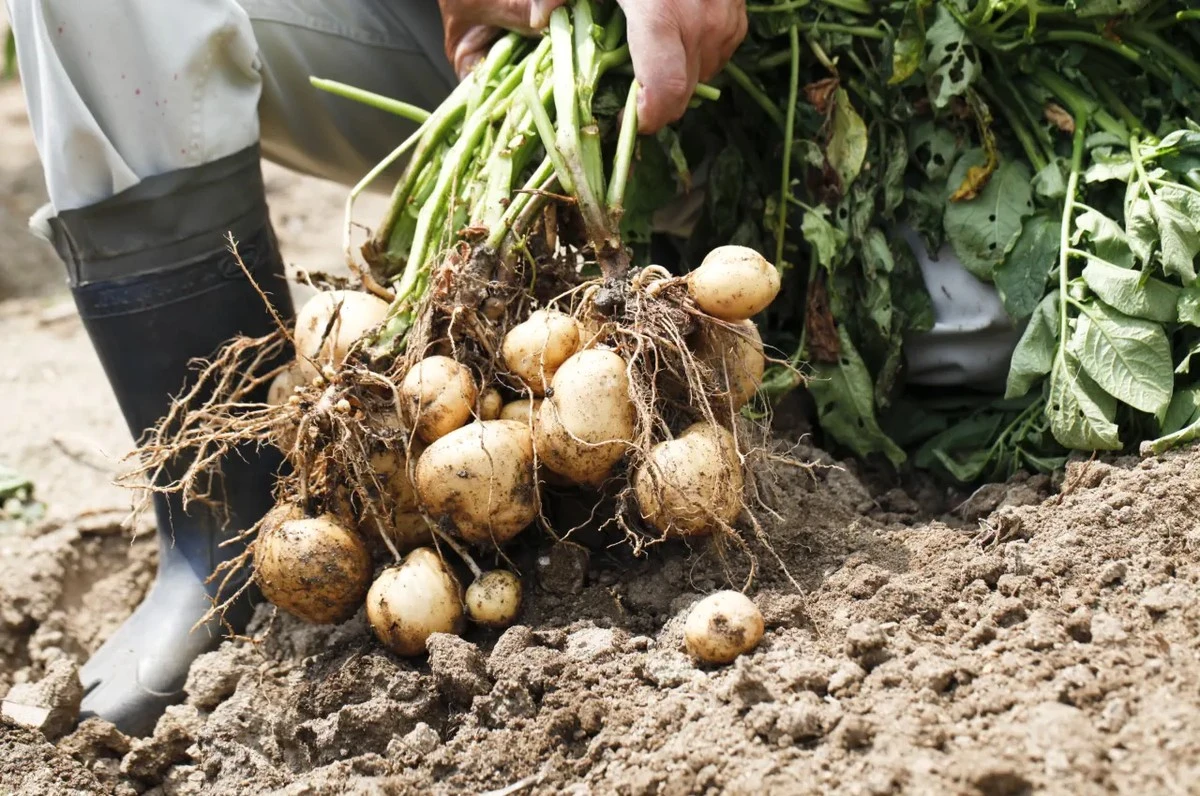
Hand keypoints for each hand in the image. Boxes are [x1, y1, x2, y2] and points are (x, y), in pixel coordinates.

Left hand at [439, 0, 747, 133]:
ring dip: (680, 80)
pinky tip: (677, 44)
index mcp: (659, 12)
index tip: (630, 123)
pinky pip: (722, 50)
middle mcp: (698, 18)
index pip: (666, 88)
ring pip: (706, 72)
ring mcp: (723, 14)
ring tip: (652, 68)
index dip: (650, 117)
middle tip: (634, 104)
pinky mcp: (737, 9)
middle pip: (685, 90)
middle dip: (660, 105)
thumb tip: (541, 21)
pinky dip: (700, 56)